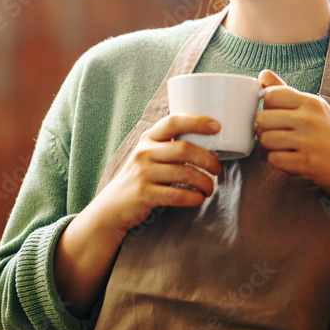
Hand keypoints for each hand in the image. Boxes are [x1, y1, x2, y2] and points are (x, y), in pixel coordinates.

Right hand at [55, 114, 222, 316]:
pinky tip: (198, 199)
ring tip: (210, 188)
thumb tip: (209, 143)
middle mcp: (144, 152)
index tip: (217, 126)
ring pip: (184, 173)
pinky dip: (193, 197)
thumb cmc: (140, 179)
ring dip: (205, 182)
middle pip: (184, 149)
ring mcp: (143, 173)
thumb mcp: (149, 156)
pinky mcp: (144, 194)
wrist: (112, 207)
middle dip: (208, 159)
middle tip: (217, 170)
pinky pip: (177, 194)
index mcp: (148, 138)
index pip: (173, 122)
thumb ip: (170, 147)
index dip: (197, 122)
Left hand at [254, 69, 329, 200]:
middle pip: (262, 118)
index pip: (270, 95)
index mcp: (311, 102)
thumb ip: (286, 92)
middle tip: (276, 135)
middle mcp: (309, 119)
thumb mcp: (315, 109)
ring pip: (265, 139)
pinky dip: (278, 162)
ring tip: (284, 148)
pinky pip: (273, 159)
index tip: (276, 115)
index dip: (267, 107)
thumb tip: (262, 74)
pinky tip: (290, 160)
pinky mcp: (305, 163)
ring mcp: (308, 141)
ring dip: (270, 147)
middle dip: (264, 129)